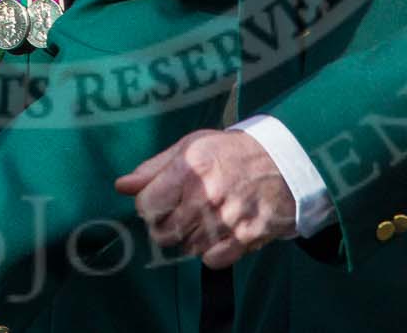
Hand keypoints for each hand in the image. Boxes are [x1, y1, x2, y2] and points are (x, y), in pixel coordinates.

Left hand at [116, 128, 296, 267]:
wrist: (285, 161)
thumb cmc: (231, 152)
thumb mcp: (191, 146)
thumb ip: (154, 168)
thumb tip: (121, 186)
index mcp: (189, 167)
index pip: (146, 206)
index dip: (147, 206)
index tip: (158, 202)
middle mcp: (206, 194)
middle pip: (163, 232)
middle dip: (166, 226)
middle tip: (181, 213)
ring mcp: (227, 217)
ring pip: (187, 247)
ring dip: (190, 238)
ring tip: (205, 218)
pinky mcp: (247, 236)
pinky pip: (212, 260)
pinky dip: (212, 251)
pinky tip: (220, 232)